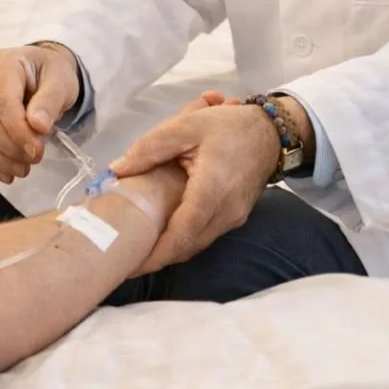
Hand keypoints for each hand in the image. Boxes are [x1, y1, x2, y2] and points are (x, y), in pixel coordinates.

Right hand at [0, 42, 80, 181]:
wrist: (45, 73)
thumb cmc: (54, 74)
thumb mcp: (61, 81)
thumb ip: (50, 101)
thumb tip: (38, 126)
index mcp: (4, 64)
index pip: (3, 102)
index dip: (18, 130)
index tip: (37, 151)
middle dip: (11, 147)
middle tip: (35, 159)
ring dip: (0, 159)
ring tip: (24, 169)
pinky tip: (7, 174)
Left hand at [109, 102, 279, 271]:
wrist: (272, 132)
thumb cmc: (229, 126)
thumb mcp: (186, 125)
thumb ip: (149, 148)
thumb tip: (117, 170)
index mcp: (211, 191)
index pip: (181, 235)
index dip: (154, 254)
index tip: (129, 263)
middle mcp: (225, 213)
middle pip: (187, 247)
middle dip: (157, 258)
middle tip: (126, 258)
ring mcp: (234, 219)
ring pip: (197, 245)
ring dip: (171, 250)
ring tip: (141, 248)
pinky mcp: (236, 217)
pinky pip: (206, 235)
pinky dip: (185, 239)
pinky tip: (166, 233)